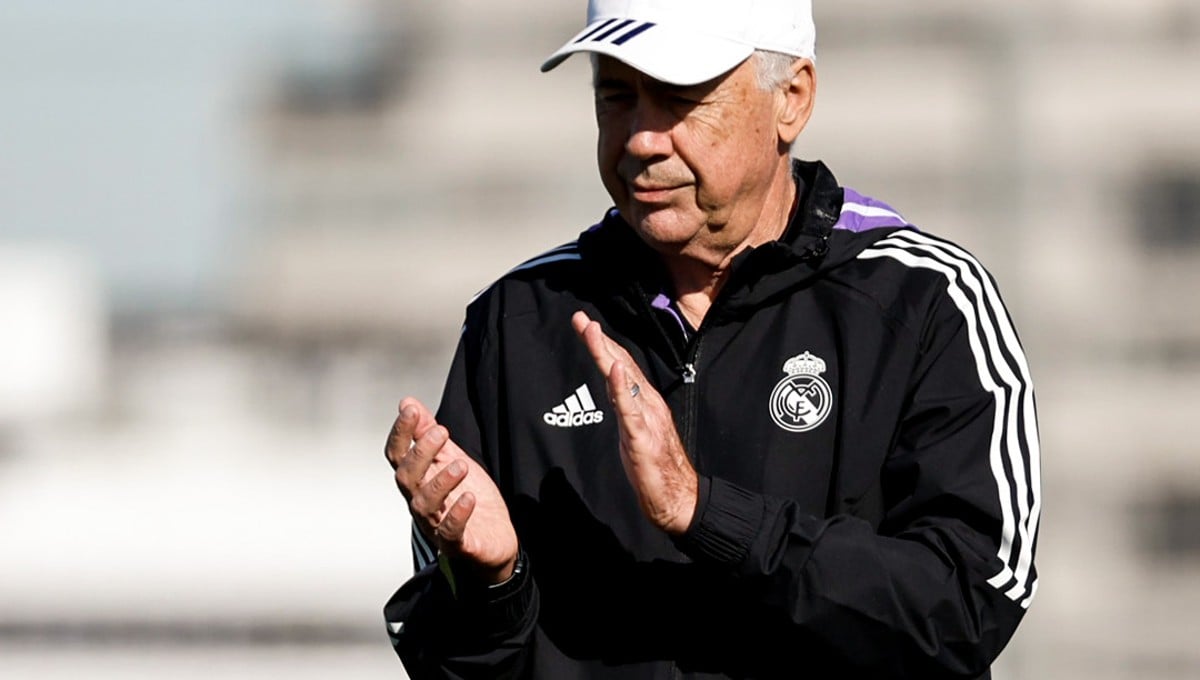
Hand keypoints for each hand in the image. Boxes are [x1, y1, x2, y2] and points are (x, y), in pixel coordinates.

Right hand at [385, 397, 518, 583]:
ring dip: (440, 482)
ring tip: (460, 465)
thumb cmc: (469, 497)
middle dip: (421, 454)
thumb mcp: (452, 458)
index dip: (401, 433)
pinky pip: (449, 532)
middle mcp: (420, 503)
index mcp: (418, 480)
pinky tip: (468, 498)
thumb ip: (428, 433)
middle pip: (406, 479)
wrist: (495, 539)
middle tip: (442, 432)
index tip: (411, 410)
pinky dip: (457, 515)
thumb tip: (407, 402)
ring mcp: (436, 525)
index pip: (398, 456)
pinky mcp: (457, 544)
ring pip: (424, 505)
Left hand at [571, 311, 697, 534]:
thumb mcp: (634, 432)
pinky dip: (621, 387)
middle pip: (621, 365)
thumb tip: (613, 390)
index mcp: (645, 403)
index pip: (621, 366)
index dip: (603, 344)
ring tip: (592, 331)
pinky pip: (630, 409)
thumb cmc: (657, 469)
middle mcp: (648, 404)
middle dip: (598, 340)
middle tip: (580, 318)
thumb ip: (625, 408)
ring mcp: (647, 419)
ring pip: (624, 380)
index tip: (584, 325)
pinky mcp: (643, 438)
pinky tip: (615, 370)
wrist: (680, 499)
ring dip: (606, 354)